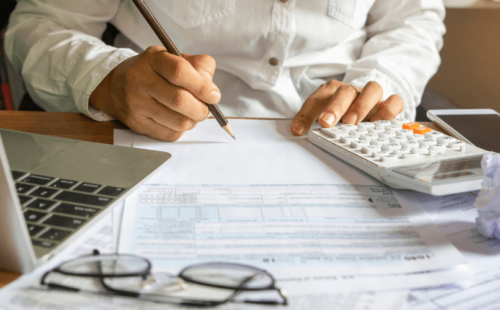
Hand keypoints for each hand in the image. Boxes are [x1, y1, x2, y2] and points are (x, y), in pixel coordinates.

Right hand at [90, 46, 220, 140]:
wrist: (117, 86)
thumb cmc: (154, 72)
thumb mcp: (173, 58)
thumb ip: (198, 66)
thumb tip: (211, 88)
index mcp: (152, 59)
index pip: (179, 72)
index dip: (202, 86)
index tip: (213, 95)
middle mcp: (140, 80)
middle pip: (180, 100)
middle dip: (201, 109)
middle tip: (205, 108)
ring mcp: (136, 104)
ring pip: (178, 122)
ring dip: (193, 121)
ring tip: (192, 114)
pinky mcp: (136, 124)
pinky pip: (170, 134)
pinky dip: (181, 130)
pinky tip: (177, 119)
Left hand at [290, 80, 403, 135]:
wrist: (364, 104)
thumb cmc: (340, 113)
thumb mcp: (322, 117)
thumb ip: (311, 122)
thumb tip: (297, 132)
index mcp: (331, 91)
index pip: (316, 99)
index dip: (306, 115)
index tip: (298, 130)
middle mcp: (352, 91)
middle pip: (345, 91)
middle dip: (335, 107)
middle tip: (326, 123)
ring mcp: (371, 96)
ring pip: (372, 89)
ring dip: (361, 105)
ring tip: (352, 123)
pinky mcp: (388, 104)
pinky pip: (395, 101)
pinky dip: (388, 109)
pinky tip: (379, 123)